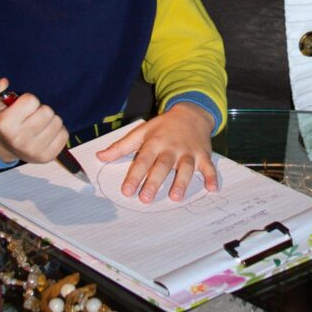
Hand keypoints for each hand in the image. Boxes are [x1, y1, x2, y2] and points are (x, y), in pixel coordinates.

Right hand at [0, 78, 68, 165]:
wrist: (5, 148)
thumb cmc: (2, 122)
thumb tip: (4, 82)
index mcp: (6, 124)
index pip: (32, 100)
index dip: (28, 101)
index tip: (21, 108)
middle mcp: (19, 139)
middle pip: (47, 111)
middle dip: (41, 110)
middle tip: (31, 117)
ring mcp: (34, 150)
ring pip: (57, 122)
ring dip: (50, 120)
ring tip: (38, 125)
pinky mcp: (47, 156)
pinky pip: (64, 135)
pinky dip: (57, 132)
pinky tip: (45, 134)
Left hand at [96, 102, 216, 203]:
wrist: (191, 112)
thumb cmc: (164, 126)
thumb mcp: (141, 132)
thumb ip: (121, 147)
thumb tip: (100, 157)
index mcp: (154, 142)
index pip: (142, 159)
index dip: (134, 175)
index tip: (127, 190)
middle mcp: (171, 147)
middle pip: (162, 166)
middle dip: (154, 182)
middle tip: (146, 198)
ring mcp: (188, 151)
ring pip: (185, 167)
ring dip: (181, 182)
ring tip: (175, 197)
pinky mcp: (203, 154)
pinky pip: (208, 166)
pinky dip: (212, 177)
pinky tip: (212, 189)